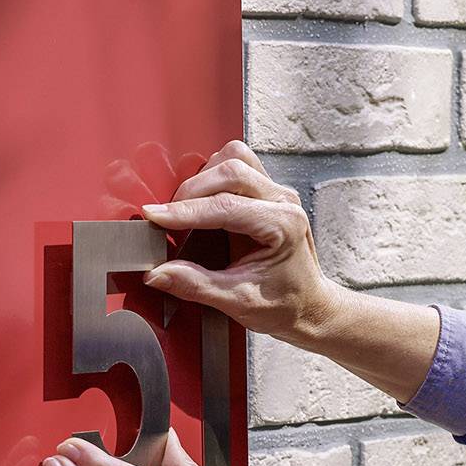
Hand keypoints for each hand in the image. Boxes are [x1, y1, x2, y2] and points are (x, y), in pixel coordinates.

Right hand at [141, 139, 347, 344]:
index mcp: (282, 225)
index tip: (155, 216)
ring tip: (186, 208)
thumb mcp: (238, 302)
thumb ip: (195, 285)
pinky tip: (204, 201)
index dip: (184, 211)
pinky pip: (238, 166)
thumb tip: (157, 273)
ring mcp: (276, 192)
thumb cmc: (286, 305)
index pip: (224, 206)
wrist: (310, 307)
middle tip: (166, 219)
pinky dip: (214, 177)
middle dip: (190, 192)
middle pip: (229, 171)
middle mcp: (282, 200)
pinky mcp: (267, 192)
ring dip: (204, 178)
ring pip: (234, 158)